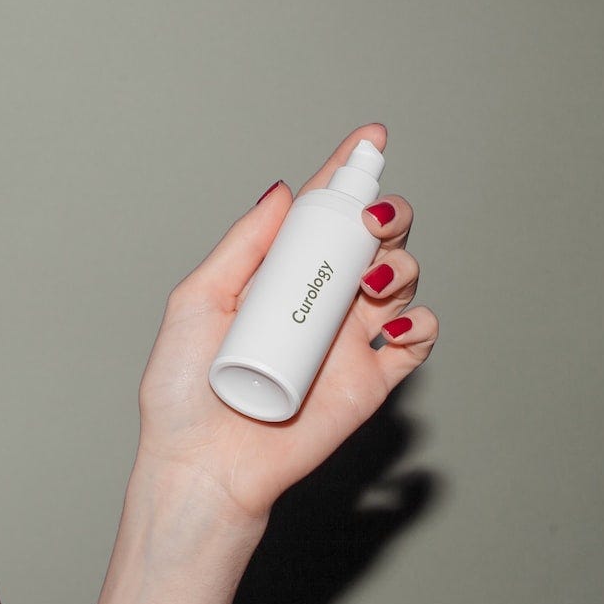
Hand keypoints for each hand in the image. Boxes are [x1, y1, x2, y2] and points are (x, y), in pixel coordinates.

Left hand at [133, 123, 438, 525]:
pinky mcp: (371, 379)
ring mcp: (348, 337)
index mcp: (277, 274)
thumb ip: (242, 248)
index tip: (369, 139)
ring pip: (402, 278)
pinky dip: (419, 322)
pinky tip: (391, 323)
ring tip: (371, 280)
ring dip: (401, 263)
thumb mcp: (198, 302)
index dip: (347, 173)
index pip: (319, 214)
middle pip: (372, 237)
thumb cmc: (184, 390)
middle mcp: (318, 298)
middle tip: (372, 219)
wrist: (205, 463)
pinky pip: (416, 340)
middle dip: (385, 213)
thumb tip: (285, 192)